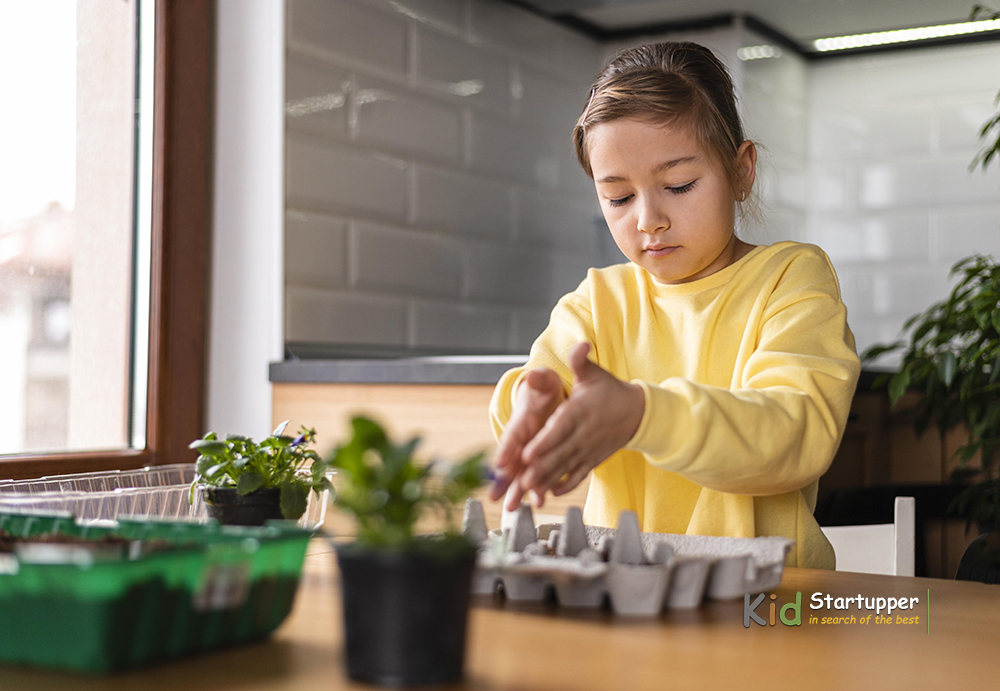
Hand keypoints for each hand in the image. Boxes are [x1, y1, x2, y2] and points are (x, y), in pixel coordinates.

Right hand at [488, 366, 566, 505]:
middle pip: (510, 462)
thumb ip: (539, 380)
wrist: (548, 396)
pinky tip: (538, 502)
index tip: (500, 463)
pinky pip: (538, 476)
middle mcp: (521, 439)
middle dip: (503, 480)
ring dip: (516, 491)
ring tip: (511, 508)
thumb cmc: (543, 389)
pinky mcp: (539, 458)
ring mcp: (529, 451)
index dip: (505, 449)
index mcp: (520, 421)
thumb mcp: (543, 382)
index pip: (511, 437)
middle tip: (495, 496)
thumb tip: (533, 375)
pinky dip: (537, 489)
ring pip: (520, 474)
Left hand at [517, 342, 644, 507]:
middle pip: (559, 453)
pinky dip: (567, 485)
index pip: (559, 429)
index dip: (543, 442)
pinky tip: (552, 493)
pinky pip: (579, 476)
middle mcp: (583, 433)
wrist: (638, 412)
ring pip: (566, 468)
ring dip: (548, 480)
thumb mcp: (594, 373)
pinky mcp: (593, 460)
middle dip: (540, 468)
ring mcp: (589, 449)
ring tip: (531, 492)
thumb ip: (581, 361)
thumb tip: (580, 344)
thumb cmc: (609, 391)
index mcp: (579, 411)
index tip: (527, 453)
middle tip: (522, 481)